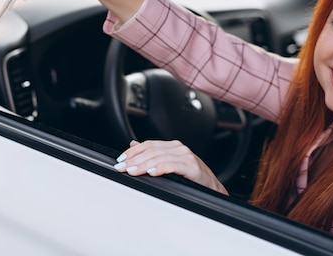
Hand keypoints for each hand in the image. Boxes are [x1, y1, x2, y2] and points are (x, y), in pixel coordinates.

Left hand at [113, 140, 227, 194]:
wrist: (213, 188)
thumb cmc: (192, 177)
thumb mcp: (170, 163)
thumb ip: (153, 154)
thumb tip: (134, 144)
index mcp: (172, 146)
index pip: (148, 145)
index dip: (132, 152)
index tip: (120, 160)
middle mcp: (179, 148)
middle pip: (151, 151)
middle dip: (134, 159)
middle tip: (121, 167)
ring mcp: (186, 156)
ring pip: (159, 157)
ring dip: (143, 165)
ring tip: (131, 171)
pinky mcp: (192, 167)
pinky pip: (172, 165)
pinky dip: (160, 168)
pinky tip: (151, 172)